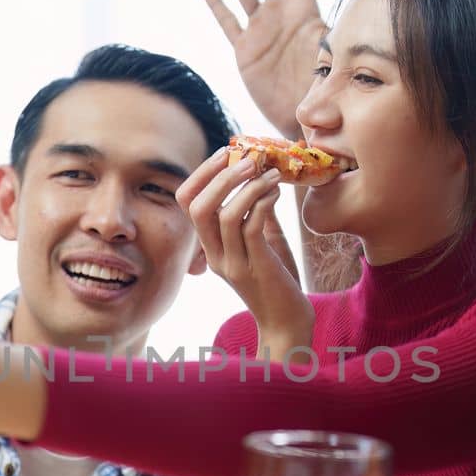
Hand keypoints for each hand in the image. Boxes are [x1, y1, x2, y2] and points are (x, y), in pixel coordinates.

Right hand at [177, 149, 313, 358]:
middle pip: (198, 207)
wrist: (288, 323)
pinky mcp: (256, 268)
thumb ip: (257, 213)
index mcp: (210, 247)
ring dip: (249, 186)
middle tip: (250, 156)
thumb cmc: (278, 281)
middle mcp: (215, 255)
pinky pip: (252, 228)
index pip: (187, 203)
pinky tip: (277, 192)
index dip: (202, 174)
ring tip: (271, 172)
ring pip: (226, 215)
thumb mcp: (264, 242)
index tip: (227, 152)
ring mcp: (233, 264)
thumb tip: (262, 176)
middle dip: (222, 175)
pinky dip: (263, 202)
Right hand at [201, 0, 325, 139]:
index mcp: (304, 9)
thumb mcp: (335, 58)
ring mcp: (260, 28)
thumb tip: (354, 32)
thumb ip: (336, 40)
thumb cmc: (326, 89)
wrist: (305, 117)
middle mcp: (280, 13)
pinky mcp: (245, 49)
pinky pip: (227, 22)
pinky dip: (217, 4)